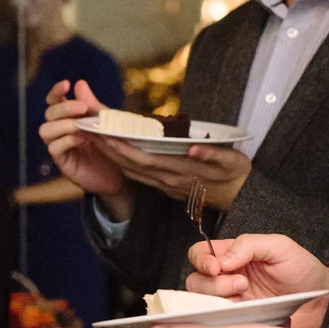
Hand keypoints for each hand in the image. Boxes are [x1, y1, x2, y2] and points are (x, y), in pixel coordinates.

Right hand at [38, 80, 131, 218]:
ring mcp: (59, 146)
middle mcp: (60, 130)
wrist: (119, 175)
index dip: (56, 92)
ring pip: (45, 130)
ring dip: (63, 125)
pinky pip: (54, 149)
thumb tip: (80, 83)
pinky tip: (82, 140)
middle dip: (64, 108)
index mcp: (68, 118)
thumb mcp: (105, 123)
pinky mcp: (63, 163)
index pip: (54, 101)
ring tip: (81, 127)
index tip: (66, 84)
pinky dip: (67, 141)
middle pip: (49, 113)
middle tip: (82, 108)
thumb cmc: (110, 147)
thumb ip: (92, 106)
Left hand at [98, 140, 251, 210]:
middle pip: (132, 166)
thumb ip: (213, 155)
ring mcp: (165, 185)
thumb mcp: (233, 162)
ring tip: (93, 135)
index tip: (107, 135)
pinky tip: (111, 149)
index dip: (124, 149)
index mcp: (181, 172)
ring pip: (131, 171)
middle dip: (108, 149)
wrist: (240, 197)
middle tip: (89, 130)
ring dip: (110, 155)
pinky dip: (122, 162)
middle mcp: (168, 181)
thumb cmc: (237, 174)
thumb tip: (193, 149)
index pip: (145, 160)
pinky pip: (138, 175)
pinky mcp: (165, 186)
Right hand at [185, 234, 328, 327]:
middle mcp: (226, 278)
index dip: (202, 260)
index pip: (200, 253)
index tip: (217, 267)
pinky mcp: (237, 322)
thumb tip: (222, 259)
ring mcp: (231, 302)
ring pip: (202, 303)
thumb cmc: (303, 270)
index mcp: (232, 256)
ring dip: (218, 299)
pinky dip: (223, 318)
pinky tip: (243, 314)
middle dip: (213, 283)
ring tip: (244, 297)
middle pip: (195, 280)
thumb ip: (249, 244)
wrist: (321, 302)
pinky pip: (217, 323)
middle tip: (242, 283)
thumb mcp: (280, 247)